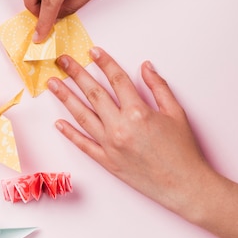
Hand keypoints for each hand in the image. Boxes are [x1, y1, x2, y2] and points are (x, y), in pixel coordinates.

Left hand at [47, 47, 217, 220]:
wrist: (184, 185)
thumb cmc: (183, 151)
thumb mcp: (176, 113)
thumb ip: (158, 87)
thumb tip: (146, 67)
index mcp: (138, 112)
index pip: (116, 79)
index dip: (104, 62)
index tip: (93, 52)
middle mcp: (120, 127)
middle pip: (94, 93)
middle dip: (76, 74)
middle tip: (62, 61)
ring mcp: (110, 145)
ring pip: (82, 116)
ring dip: (66, 98)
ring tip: (53, 84)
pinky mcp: (107, 162)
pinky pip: (84, 145)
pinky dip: (70, 133)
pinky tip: (58, 123)